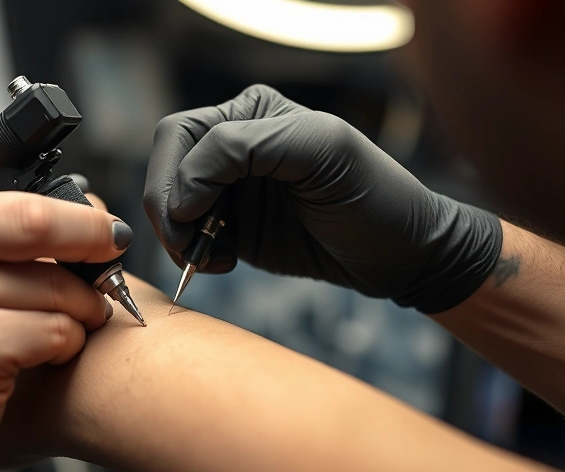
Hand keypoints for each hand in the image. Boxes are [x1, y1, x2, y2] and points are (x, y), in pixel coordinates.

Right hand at [0, 180, 131, 471]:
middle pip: (39, 230)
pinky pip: (56, 332)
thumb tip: (43, 194)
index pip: (15, 201)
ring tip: (64, 326)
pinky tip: (46, 357)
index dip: (73, 216)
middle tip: (110, 264)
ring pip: (55, 286)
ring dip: (79, 310)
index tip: (101, 227)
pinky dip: (66, 346)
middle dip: (91, 249)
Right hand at [144, 84, 502, 313]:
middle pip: (164, 167)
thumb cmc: (373, 197)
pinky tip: (223, 263)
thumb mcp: (319, 152)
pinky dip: (192, 255)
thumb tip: (183, 187)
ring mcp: (230, 189)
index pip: (181, 135)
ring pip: (168, 205)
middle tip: (185, 247)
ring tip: (212, 259)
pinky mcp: (231, 227)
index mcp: (251, 114)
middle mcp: (233, 145)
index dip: (177, 179)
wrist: (399, 255)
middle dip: (167, 209)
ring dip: (178, 237)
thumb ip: (245, 147)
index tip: (194, 218)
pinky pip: (185, 236)